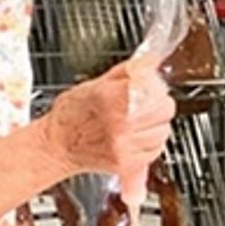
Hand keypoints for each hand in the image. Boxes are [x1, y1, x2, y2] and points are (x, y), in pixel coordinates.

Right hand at [39, 57, 173, 177]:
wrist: (57, 145)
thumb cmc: (71, 114)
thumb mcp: (95, 83)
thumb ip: (128, 72)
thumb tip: (151, 61)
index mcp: (112, 98)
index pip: (156, 88)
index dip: (154, 85)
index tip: (148, 85)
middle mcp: (121, 124)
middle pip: (166, 110)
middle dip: (158, 103)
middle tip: (144, 103)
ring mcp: (125, 146)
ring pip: (164, 131)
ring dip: (155, 125)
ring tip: (135, 122)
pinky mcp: (128, 164)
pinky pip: (156, 150)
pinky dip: (149, 143)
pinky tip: (133, 137)